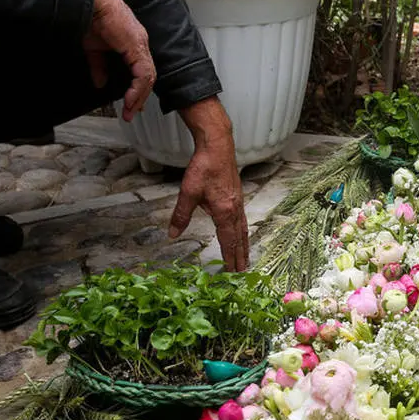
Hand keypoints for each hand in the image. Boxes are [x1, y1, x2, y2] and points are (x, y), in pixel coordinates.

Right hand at [83, 0, 155, 118]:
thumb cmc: (90, 16)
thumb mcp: (93, 48)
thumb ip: (99, 66)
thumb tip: (100, 82)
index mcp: (132, 42)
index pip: (140, 70)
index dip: (136, 89)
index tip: (130, 103)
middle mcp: (139, 43)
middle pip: (147, 76)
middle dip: (139, 97)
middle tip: (132, 112)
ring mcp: (139, 44)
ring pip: (148, 77)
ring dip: (139, 97)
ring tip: (130, 110)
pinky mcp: (136, 46)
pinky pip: (143, 74)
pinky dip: (137, 89)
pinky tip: (129, 98)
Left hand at [170, 98, 249, 270]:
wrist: (218, 146)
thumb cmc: (204, 167)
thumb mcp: (188, 192)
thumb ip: (181, 215)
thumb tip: (173, 234)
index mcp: (225, 212)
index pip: (228, 241)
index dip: (229, 258)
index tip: (231, 273)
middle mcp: (235, 210)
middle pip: (239, 239)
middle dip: (240, 256)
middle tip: (242, 273)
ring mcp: (239, 203)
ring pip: (243, 230)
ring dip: (244, 246)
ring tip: (245, 258)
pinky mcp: (238, 196)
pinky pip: (243, 220)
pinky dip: (243, 232)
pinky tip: (241, 233)